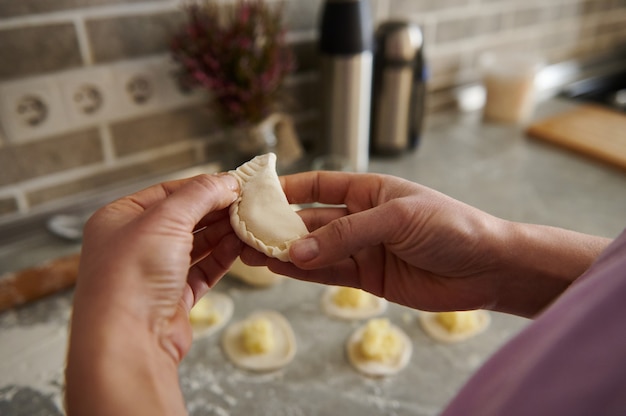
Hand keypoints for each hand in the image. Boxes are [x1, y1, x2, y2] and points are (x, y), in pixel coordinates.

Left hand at [66, 173, 240, 415]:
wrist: (127, 341)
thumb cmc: (131, 275)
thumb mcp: (166, 220)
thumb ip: (200, 195)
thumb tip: (227, 181)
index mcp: (120, 218)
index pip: (167, 192)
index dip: (202, 186)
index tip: (234, 183)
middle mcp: (133, 244)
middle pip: (184, 218)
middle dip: (215, 210)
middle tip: (247, 203)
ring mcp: (153, 272)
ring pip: (195, 245)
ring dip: (221, 233)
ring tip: (248, 223)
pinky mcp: (172, 298)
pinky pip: (201, 271)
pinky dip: (221, 257)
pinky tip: (239, 246)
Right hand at [242, 171, 609, 316]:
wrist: (486, 267)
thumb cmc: (451, 226)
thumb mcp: (397, 218)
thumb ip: (346, 234)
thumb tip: (298, 250)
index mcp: (368, 189)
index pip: (318, 185)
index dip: (287, 188)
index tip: (255, 193)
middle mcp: (360, 217)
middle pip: (310, 220)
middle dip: (278, 226)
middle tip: (243, 231)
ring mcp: (362, 248)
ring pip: (313, 249)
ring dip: (284, 251)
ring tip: (250, 252)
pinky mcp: (367, 277)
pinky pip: (328, 272)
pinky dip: (304, 272)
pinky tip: (280, 268)